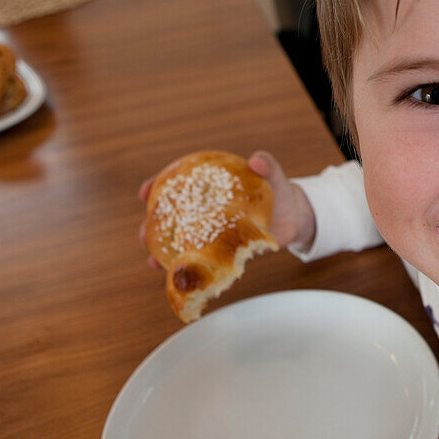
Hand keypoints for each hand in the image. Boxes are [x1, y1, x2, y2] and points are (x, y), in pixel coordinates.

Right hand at [137, 150, 316, 270]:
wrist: (293, 218)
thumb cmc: (277, 191)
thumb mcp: (273, 176)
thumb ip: (266, 166)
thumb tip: (256, 161)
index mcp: (208, 187)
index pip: (174, 183)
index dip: (156, 186)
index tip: (145, 192)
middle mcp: (202, 210)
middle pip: (167, 216)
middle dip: (150, 225)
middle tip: (144, 234)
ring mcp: (209, 232)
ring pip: (177, 242)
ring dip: (162, 253)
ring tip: (153, 262)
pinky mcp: (220, 252)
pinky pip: (199, 261)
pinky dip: (188, 270)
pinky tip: (179, 278)